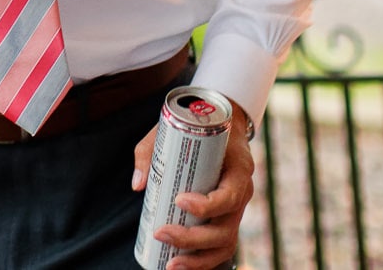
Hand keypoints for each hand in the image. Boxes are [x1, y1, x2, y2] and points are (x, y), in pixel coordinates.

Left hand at [131, 101, 254, 269]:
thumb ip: (152, 152)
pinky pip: (222, 248)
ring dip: (199, 259)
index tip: (179, 200)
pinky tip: (182, 267)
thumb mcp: (177, 129)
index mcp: (239, 169)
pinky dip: (204, 262)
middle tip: (162, 234)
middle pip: (225, 228)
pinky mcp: (228, 220)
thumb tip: (138, 185)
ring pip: (225, 244)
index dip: (207, 205)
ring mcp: (237, 211)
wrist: (224, 127)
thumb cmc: (198, 128)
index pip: (230, 195)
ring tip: (171, 264)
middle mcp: (244, 193)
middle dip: (193, 238)